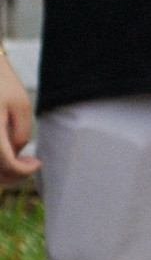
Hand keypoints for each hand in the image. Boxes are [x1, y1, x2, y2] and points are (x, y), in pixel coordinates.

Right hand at [0, 48, 36, 180]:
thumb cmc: (2, 85)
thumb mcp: (20, 105)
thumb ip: (21, 132)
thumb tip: (16, 152)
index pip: (7, 164)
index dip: (24, 171)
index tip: (38, 163)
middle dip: (14, 174)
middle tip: (31, 162)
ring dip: (4, 172)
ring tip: (21, 158)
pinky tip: (9, 153)